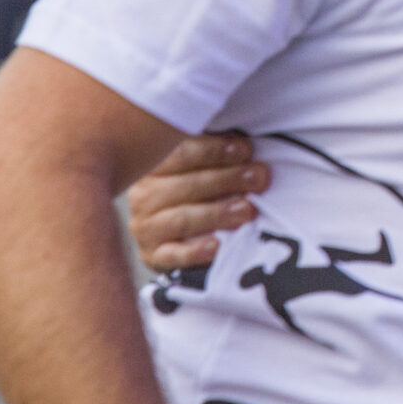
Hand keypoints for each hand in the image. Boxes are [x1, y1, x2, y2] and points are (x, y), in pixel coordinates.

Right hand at [128, 133, 267, 271]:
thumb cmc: (199, 187)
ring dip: (217, 213)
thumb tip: (246, 148)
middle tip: (259, 177)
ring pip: (181, 219)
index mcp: (153, 164)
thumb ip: (217, 154)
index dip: (216, 150)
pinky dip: (194, 251)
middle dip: (227, 179)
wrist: (177, 233)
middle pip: (186, 186)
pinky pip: (172, 254)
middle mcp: (143, 194)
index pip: (182, 153)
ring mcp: (145, 227)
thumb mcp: (205, 164)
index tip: (246, 150)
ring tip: (247, 209)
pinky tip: (216, 246)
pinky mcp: (152, 256)